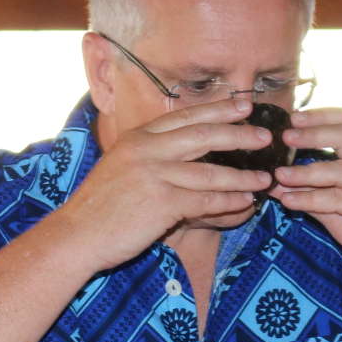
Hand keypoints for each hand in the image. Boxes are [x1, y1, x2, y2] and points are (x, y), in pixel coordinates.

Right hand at [49, 100, 275, 269]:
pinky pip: (205, 200)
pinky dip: (229, 201)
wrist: (76, 236)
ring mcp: (154, 175)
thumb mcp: (119, 168)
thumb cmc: (98, 208)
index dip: (218, 109)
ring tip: (264, 178)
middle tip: (266, 136)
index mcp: (136, 137)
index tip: (244, 105)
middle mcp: (146, 150)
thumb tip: (179, 154)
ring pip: (211, 172)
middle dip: (239, 134)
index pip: (185, 116)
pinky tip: (245, 202)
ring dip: (242, 176)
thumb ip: (147, 156)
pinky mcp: (161, 203)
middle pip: (204, 134)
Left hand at [267, 108, 341, 279]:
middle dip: (313, 133)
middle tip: (285, 136)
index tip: (293, 117)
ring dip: (306, 172)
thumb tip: (276, 183)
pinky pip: (340, 199)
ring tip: (279, 175)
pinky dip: (312, 199)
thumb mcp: (338, 208)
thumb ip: (311, 193)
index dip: (320, 116)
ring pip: (341, 169)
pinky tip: (290, 201)